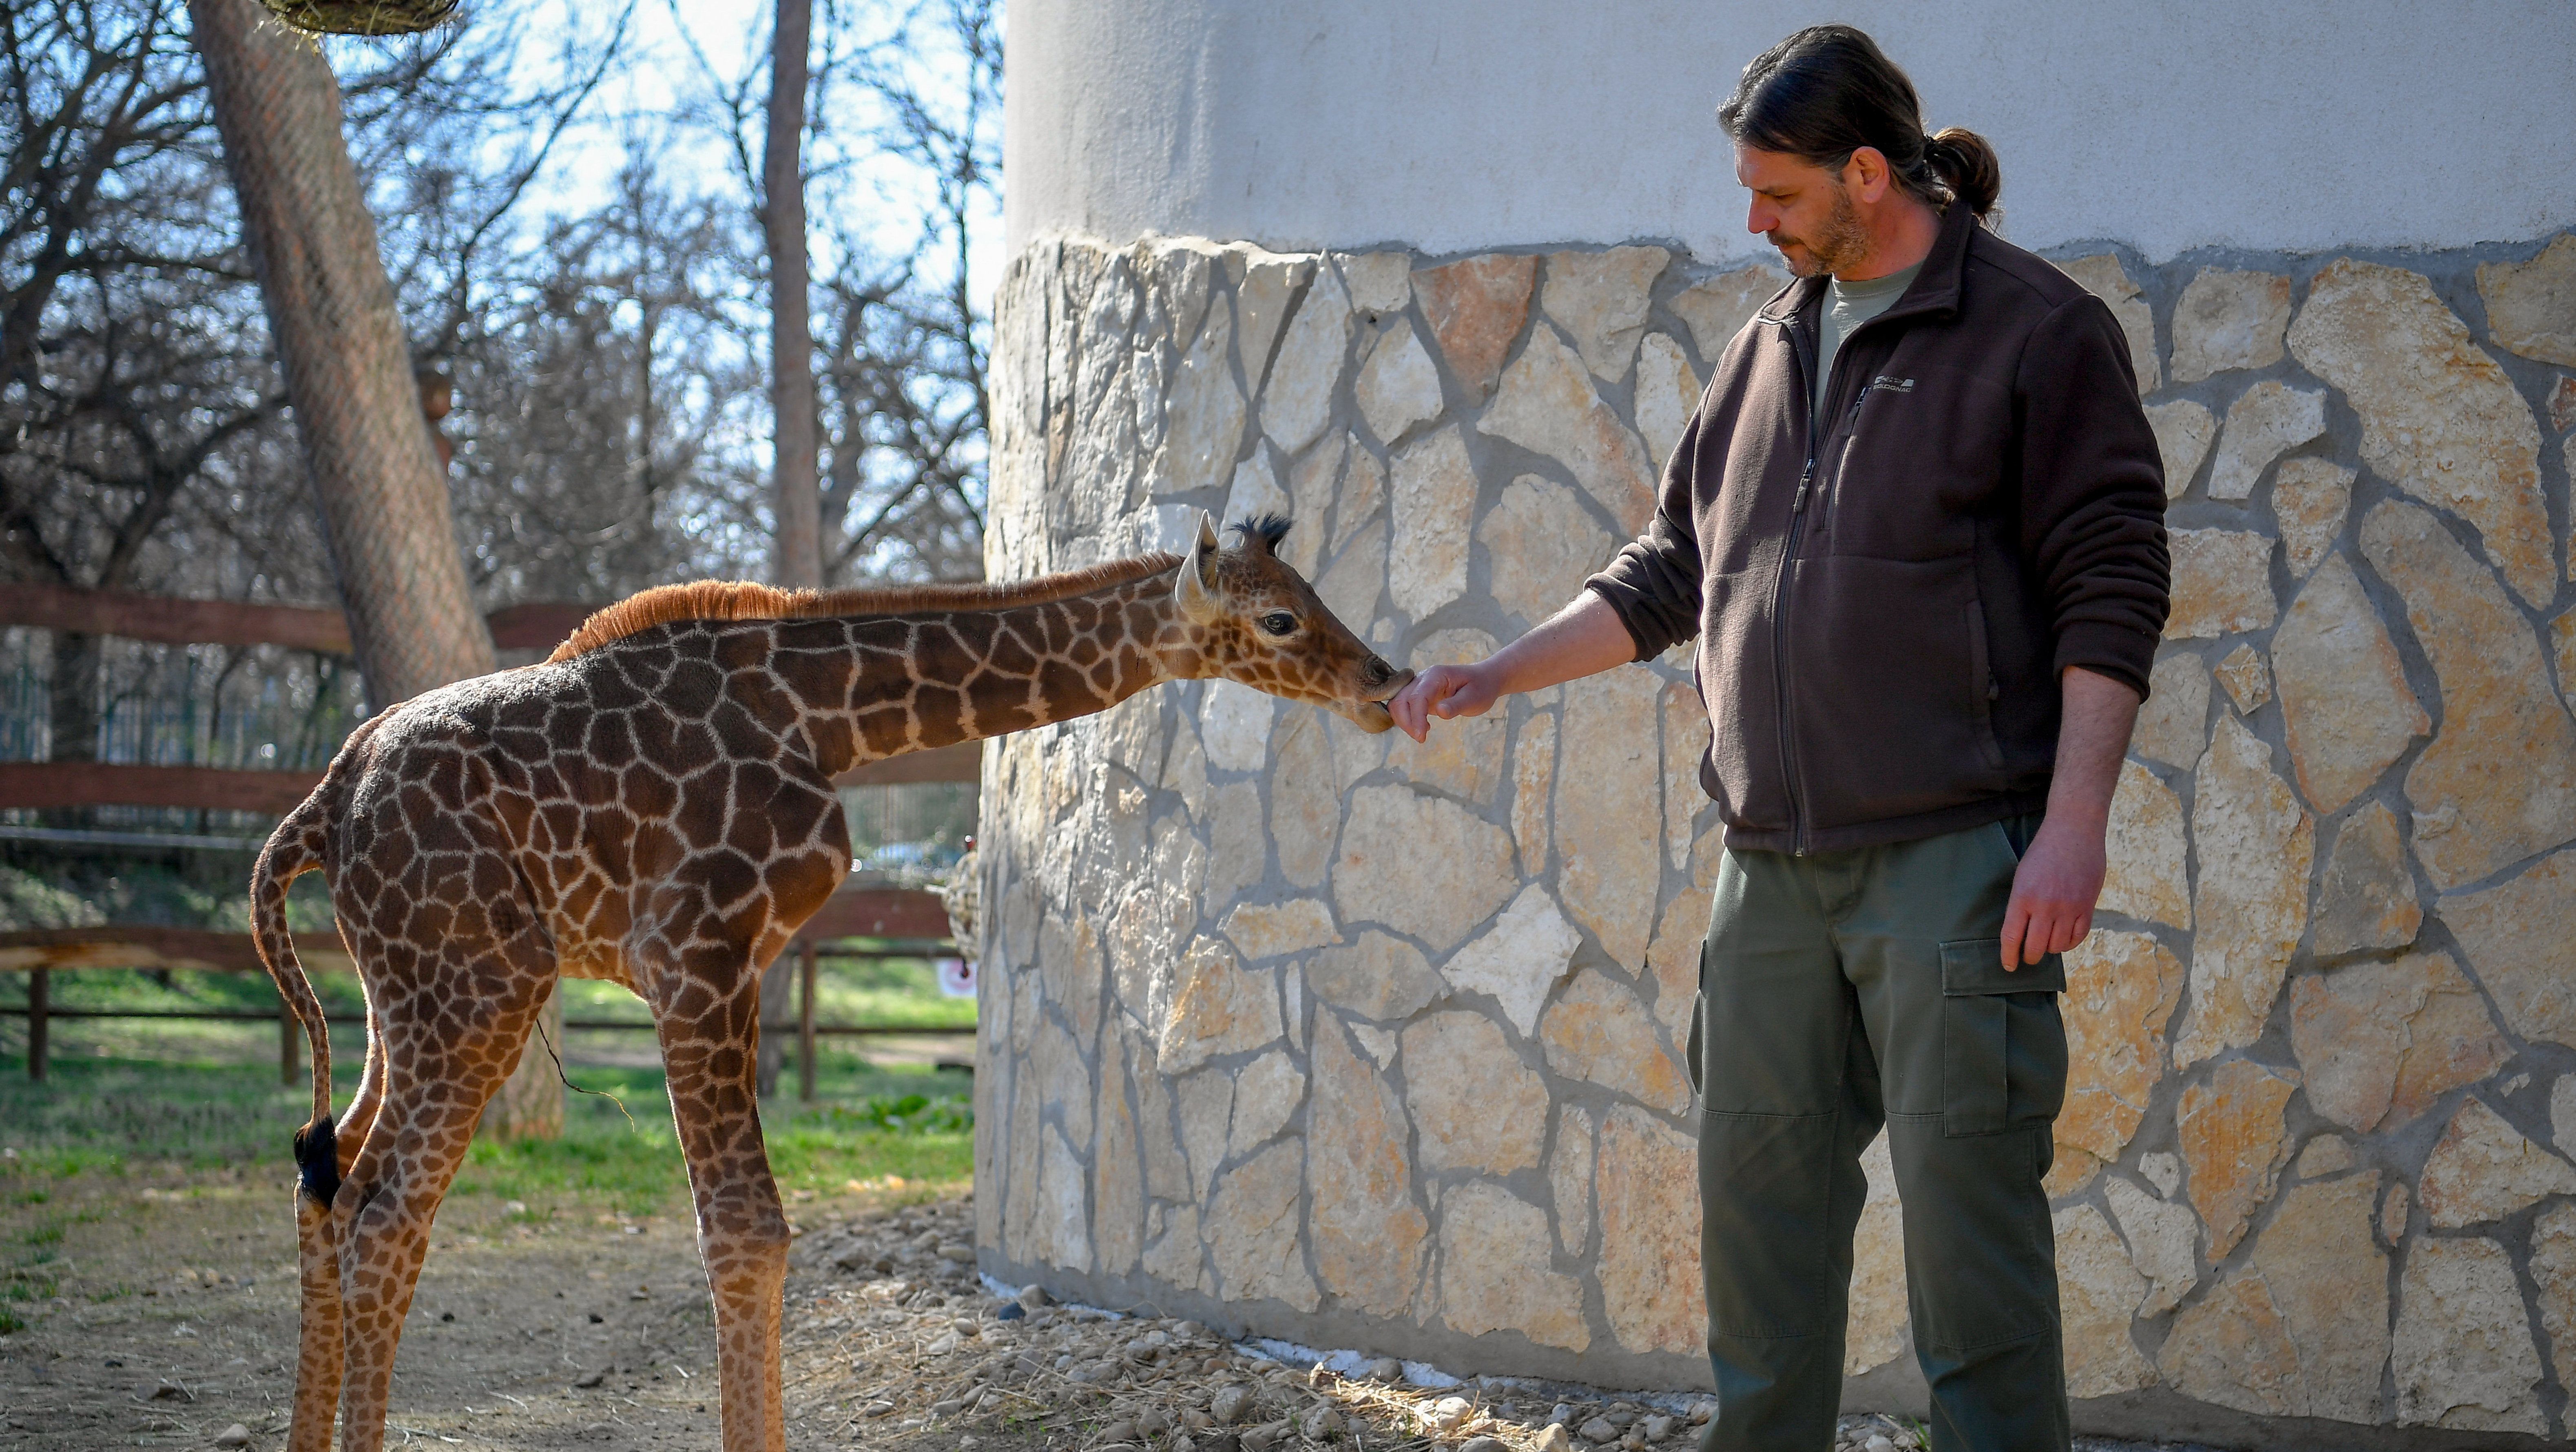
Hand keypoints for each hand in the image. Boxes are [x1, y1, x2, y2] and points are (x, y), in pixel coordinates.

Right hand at [1387, 661, 1503, 741]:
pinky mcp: (1420, 696)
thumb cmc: (1481, 688)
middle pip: (1400, 700)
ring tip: (1422, 735)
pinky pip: (1405, 708)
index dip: (1416, 718)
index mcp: (1435, 675)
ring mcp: (1420, 686)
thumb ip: (1456, 705)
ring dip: (1405, 722)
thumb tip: (1440, 711)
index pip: (1417, 697)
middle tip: (1422, 739)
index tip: (1421, 736)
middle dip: (1406, 722)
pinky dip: (1409, 720)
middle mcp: (1423, 678)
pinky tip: (1425, 728)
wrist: (1484, 680)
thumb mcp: (1474, 698)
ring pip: (1398, 704)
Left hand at [1999, 816, 2104, 969]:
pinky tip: (2064, 940)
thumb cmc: (2043, 852)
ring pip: (2058, 945)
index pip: (2012, 937)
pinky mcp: (2087, 906)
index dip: (2009, 956)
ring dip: (2051, 949)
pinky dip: (2069, 943)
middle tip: (2029, 957)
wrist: (2074, 831)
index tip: (2009, 966)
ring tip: (2047, 943)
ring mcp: (2068, 907)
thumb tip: (2022, 931)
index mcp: (2022, 897)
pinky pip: (2078, 936)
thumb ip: (2022, 904)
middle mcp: (2045, 906)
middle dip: (2030, 956)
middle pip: (2036, 947)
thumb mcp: (2022, 876)